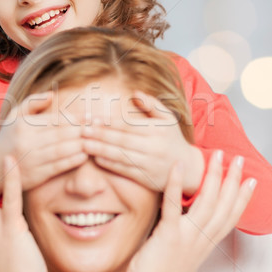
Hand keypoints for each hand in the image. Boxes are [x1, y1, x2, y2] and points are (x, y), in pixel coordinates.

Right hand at [0, 92, 87, 192]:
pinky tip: (84, 156)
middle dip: (81, 131)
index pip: (55, 119)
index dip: (75, 118)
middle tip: (98, 129)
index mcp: (23, 124)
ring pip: (62, 150)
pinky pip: (58, 166)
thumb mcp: (14, 115)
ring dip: (80, 145)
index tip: (90, 117)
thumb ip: (33, 102)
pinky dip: (72, 160)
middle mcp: (26, 141)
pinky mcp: (35, 176)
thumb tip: (52, 94)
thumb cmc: (8, 138)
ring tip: (94, 141)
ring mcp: (31, 159)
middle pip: (61, 134)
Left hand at [81, 91, 203, 192]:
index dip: (109, 122)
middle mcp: (154, 147)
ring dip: (100, 150)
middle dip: (100, 135)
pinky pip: (125, 170)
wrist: (188, 167)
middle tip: (82, 130)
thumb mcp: (168, 119)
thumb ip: (152, 104)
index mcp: (158, 130)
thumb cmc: (173, 139)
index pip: (128, 125)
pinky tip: (97, 159)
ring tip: (84, 144)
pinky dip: (110, 165)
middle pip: (122, 140)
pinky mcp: (147, 178)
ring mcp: (150, 163)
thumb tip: (135, 93)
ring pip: (121, 155)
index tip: (93, 119)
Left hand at [124, 150, 254, 271]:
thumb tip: (186, 221)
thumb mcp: (182, 256)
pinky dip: (176, 185)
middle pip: (224, 205)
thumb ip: (189, 238)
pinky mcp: (168, 235)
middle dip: (233, 179)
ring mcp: (186, 236)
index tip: (251, 180)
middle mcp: (201, 239)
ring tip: (217, 156)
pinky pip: (173, 205)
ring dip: (213, 176)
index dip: (242, 198)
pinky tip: (177, 166)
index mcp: (206, 244)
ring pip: (207, 202)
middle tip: (238, 158)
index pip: (230, 217)